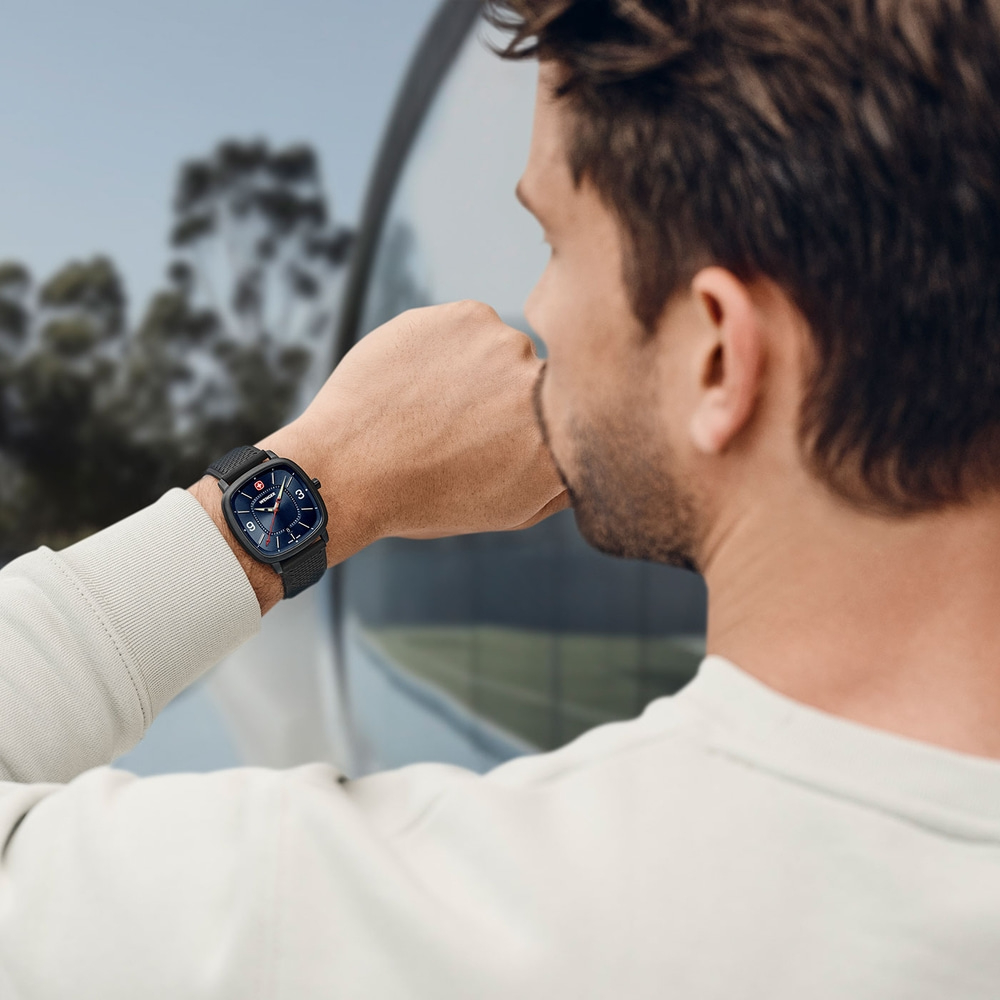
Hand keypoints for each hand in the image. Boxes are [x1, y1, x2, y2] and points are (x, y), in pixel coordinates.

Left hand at [264, 301, 567, 545]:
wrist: (346, 471)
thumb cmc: (425, 499)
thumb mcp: (511, 510)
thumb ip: (564, 480)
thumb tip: (590, 451)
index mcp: (561, 441)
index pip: (572, 413)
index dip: (536, 421)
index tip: (503, 432)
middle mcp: (545, 388)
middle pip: (538, 378)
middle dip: (507, 396)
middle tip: (459, 425)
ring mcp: (506, 346)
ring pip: (503, 349)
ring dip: (478, 368)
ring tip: (431, 406)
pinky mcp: (468, 315)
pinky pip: (469, 325)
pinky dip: (447, 345)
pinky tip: (416, 380)